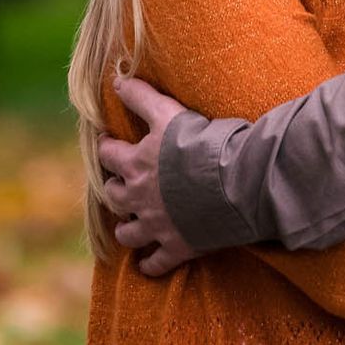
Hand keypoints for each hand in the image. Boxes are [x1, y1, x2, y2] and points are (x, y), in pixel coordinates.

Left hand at [97, 76, 200, 275]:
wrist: (237, 183)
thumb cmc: (205, 143)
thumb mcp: (170, 112)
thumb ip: (142, 96)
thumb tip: (116, 80)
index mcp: (137, 162)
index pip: (108, 154)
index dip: (107, 148)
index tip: (109, 144)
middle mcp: (140, 196)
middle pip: (113, 195)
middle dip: (115, 188)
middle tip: (120, 184)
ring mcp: (157, 225)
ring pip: (127, 232)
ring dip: (126, 228)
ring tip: (130, 224)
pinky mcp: (177, 246)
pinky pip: (155, 263)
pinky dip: (150, 264)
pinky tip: (148, 262)